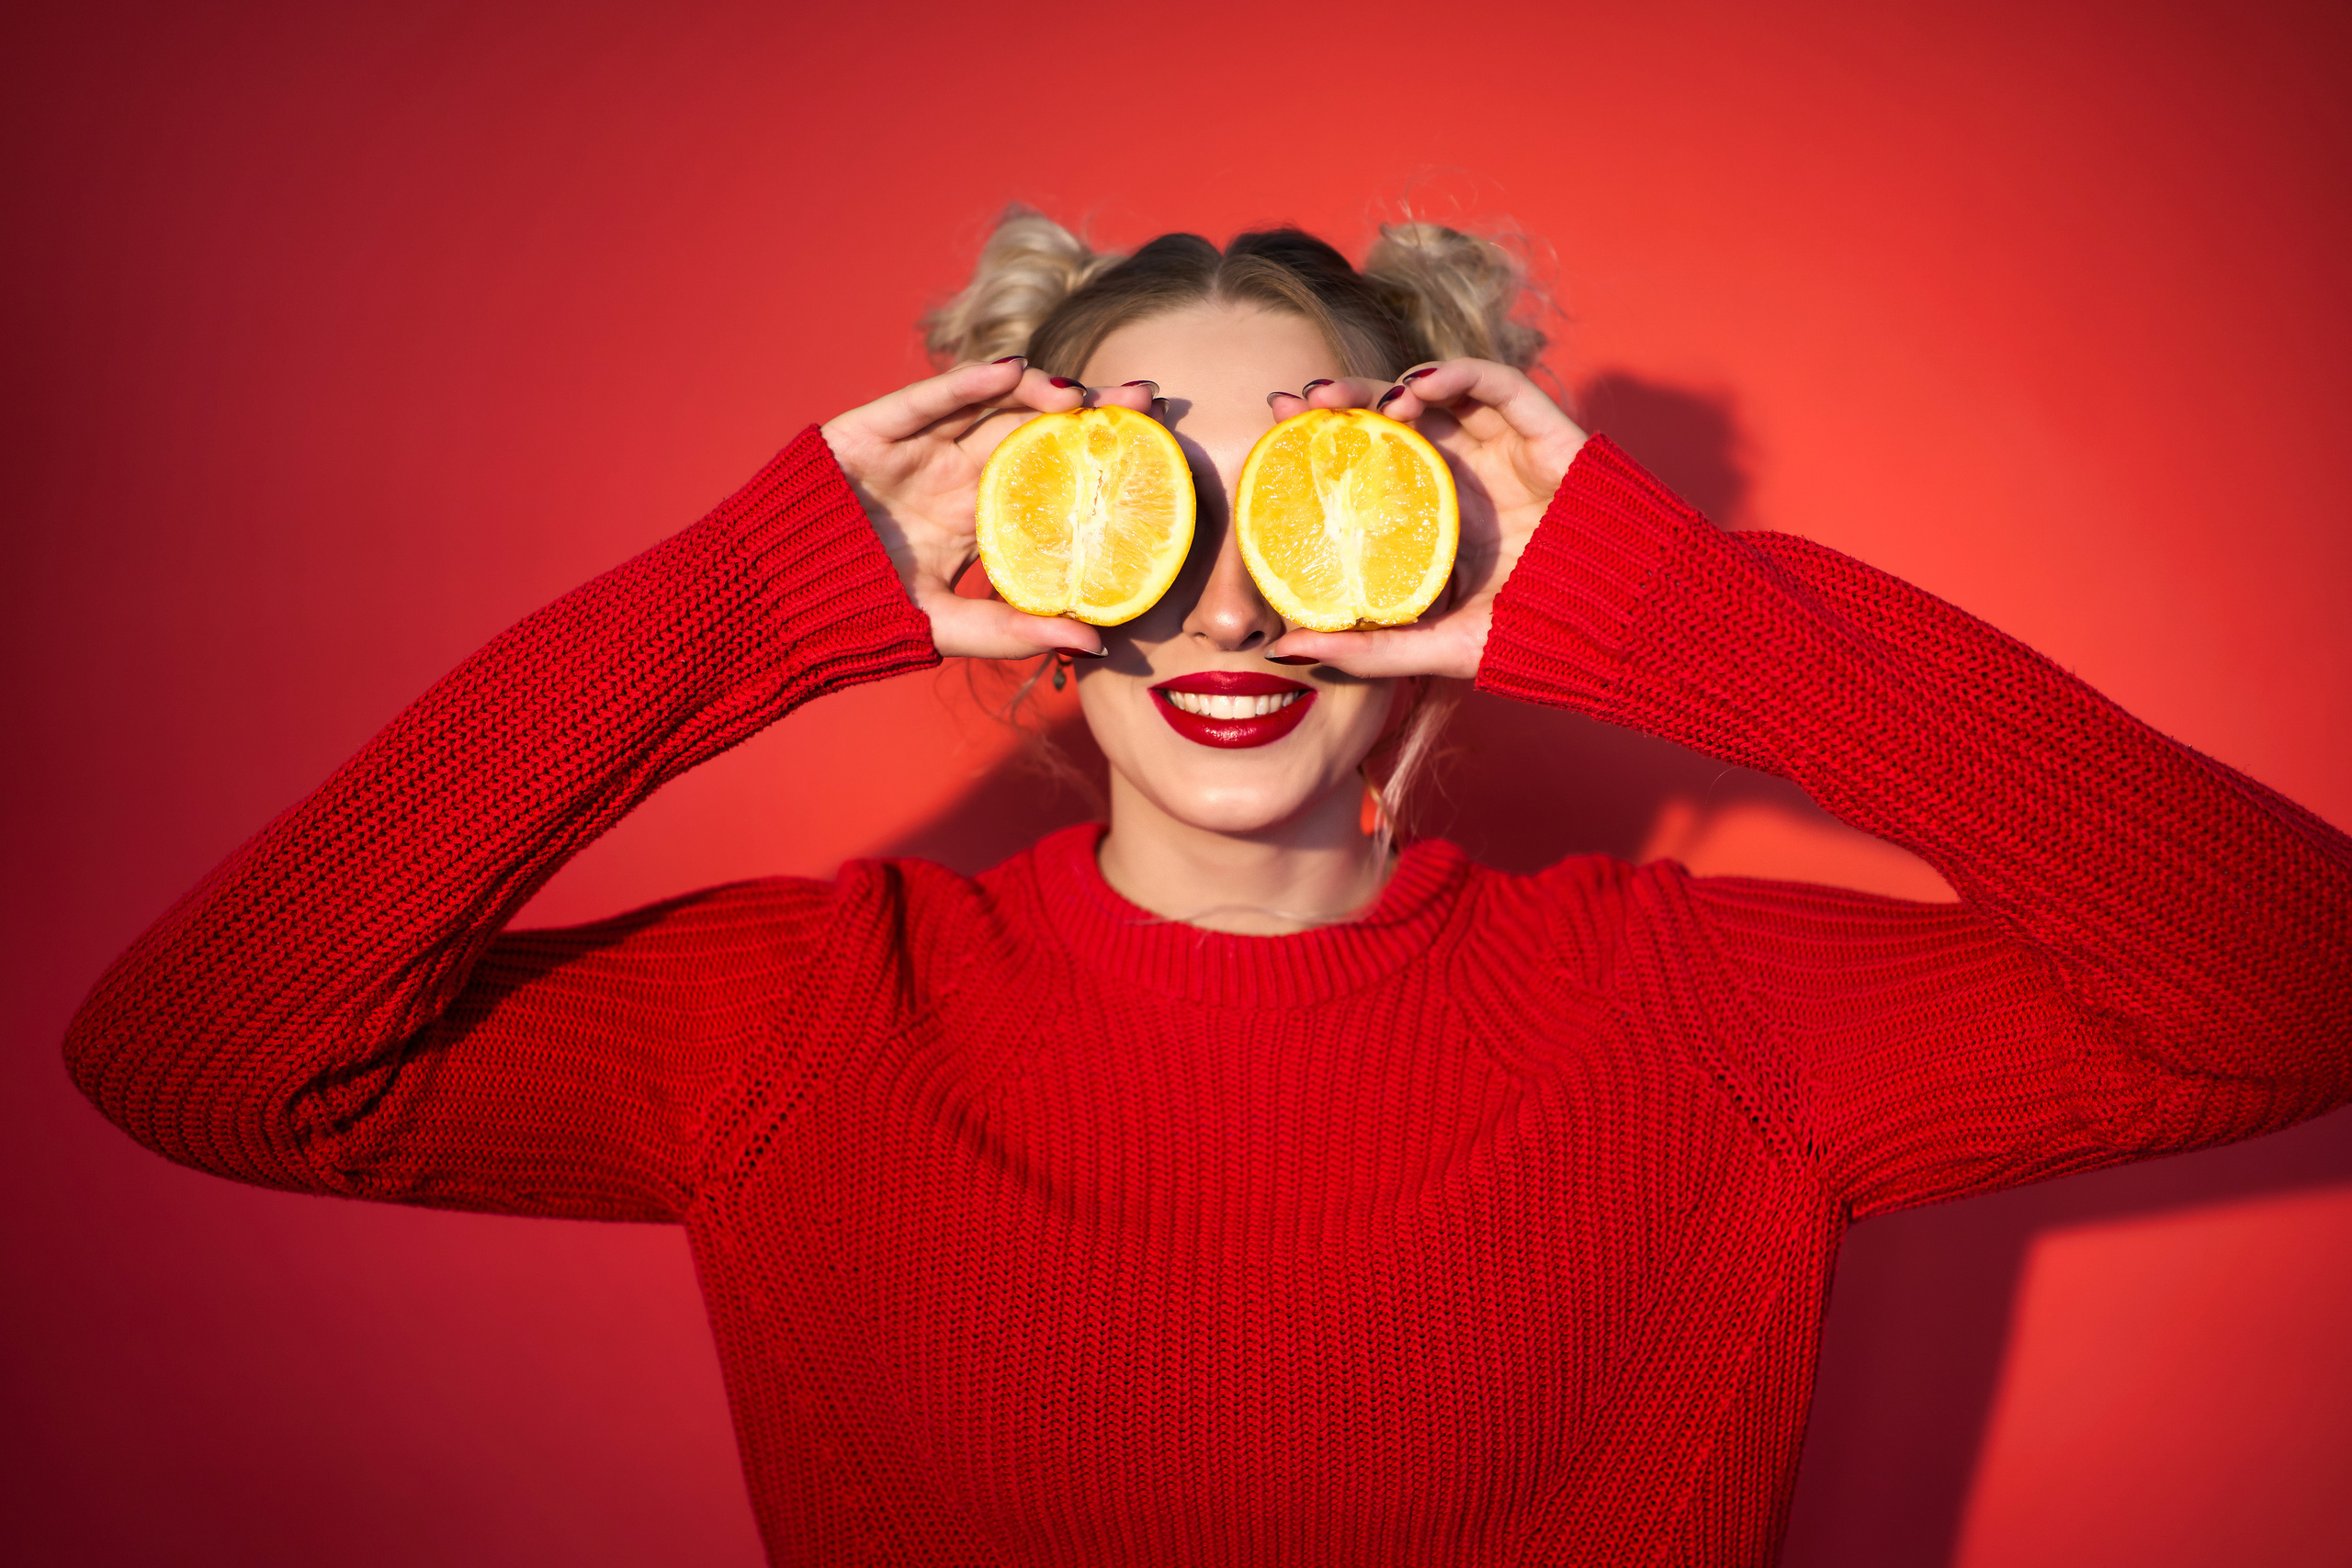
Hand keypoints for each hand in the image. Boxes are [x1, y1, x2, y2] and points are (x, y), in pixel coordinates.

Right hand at [819, 359, 1159, 659]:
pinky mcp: (872, 430)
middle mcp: (952, 474)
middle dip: (1087, 415)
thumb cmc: (860, 616)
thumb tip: (1097, 644)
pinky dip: (965, 383)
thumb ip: (1015, 632)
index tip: (1156, 449)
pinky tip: (1010, 372)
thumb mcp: (947, 629)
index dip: (1098, 462)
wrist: (774, 603)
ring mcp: (915, 449)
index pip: (1049, 479)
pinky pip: (926, 401)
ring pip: (986, 408)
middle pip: (1031, 432)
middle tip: (1144, 399)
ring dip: (1036, 393)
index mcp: (976, 516)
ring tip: (1081, 395)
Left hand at [1263, 360, 1586, 678]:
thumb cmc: (1535, 635)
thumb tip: (1284, 649)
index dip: (1326, 440)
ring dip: (1390, 384)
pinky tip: (1419, 386)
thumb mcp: (1437, 643)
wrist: (1619, 628)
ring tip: (1351, 400)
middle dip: (1346, 403)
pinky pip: (1497, 383)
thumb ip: (1367, 647)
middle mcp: (1466, 472)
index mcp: (1437, 512)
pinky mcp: (1545, 429)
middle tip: (1300, 403)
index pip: (1372, 462)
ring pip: (1439, 392)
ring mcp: (1504, 447)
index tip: (1277, 429)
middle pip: (1396, 420)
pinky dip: (1457, 372)